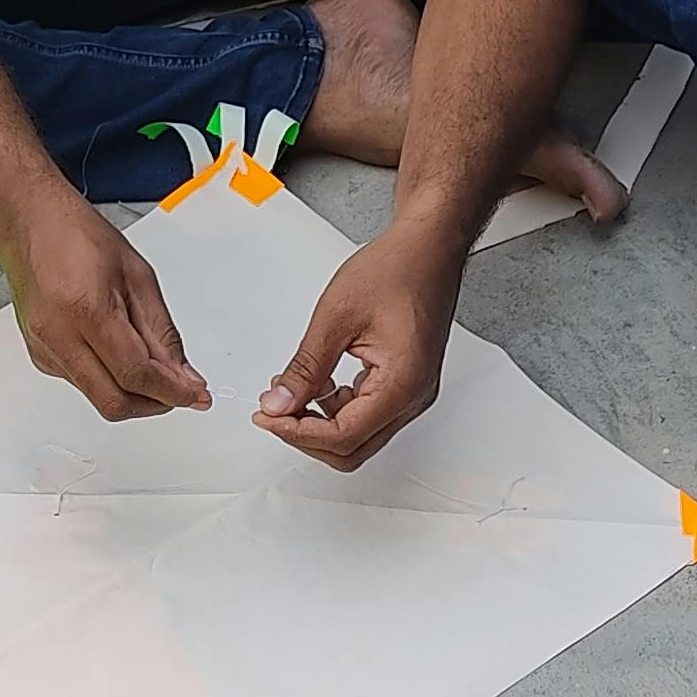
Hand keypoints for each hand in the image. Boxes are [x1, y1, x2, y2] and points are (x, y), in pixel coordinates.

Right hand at [1, 196, 210, 424]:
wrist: (31, 224)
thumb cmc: (78, 237)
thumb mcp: (139, 277)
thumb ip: (162, 333)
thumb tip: (182, 374)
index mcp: (86, 310)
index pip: (135, 375)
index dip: (172, 392)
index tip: (196, 395)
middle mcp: (58, 337)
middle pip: (114, 402)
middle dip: (154, 404)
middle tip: (180, 392)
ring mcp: (44, 350)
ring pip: (99, 397)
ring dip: (133, 392)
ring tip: (152, 364)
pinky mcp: (40, 356)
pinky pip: (84, 384)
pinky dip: (110, 379)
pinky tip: (120, 355)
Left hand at [253, 222, 457, 471]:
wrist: (429, 248)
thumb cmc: (397, 269)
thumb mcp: (336, 317)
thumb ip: (306, 367)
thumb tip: (279, 403)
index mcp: (402, 383)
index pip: (344, 435)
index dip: (298, 432)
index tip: (268, 417)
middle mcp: (413, 396)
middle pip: (353, 448)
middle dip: (307, 435)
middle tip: (272, 412)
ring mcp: (412, 392)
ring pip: (359, 435)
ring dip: (319, 422)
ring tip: (288, 394)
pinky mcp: (406, 383)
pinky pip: (368, 414)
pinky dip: (336, 409)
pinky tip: (316, 386)